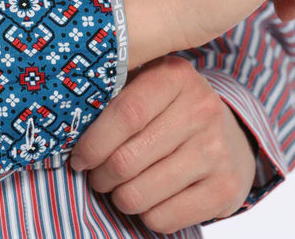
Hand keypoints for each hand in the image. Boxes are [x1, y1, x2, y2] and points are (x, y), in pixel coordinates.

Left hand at [68, 56, 257, 234]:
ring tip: (119, 186)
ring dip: (118, 197)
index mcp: (175, 76)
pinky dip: (145, 214)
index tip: (78, 157)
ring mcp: (216, 150)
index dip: (93, 142)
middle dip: (100, 176)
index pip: (125, 113)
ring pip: (140, 194)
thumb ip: (114, 91)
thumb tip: (65, 114)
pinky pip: (163, 218)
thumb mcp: (146, 83)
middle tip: (95, 175)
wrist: (229, 137)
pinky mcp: (225, 188)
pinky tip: (148, 197)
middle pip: (127, 159)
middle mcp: (200, 109)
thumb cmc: (168, 108)